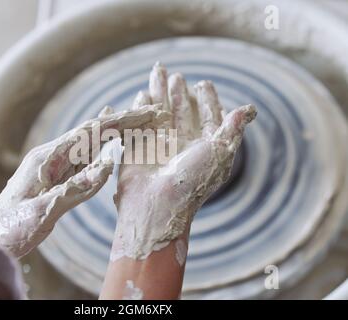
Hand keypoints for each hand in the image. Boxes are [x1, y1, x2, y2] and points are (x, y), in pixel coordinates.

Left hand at [0, 104, 169, 257]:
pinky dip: (103, 147)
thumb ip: (75, 189)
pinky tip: (109, 140)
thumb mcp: (42, 211)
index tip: (146, 113)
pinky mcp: (58, 178)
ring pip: (91, 143)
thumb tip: (109, 165)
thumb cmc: (11, 227)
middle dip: (124, 121)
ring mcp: (55, 166)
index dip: (121, 121)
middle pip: (94, 132)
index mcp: (49, 158)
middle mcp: (53, 156)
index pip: (91, 132)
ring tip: (139, 119)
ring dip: (116, 131)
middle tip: (153, 113)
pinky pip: (85, 159)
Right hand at [111, 62, 256, 260]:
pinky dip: (140, 106)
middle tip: (177, 76)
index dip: (207, 100)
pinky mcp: (139, 147)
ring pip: (159, 111)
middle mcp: (181, 144)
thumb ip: (233, 128)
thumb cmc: (193, 179)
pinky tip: (141, 94)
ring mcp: (159, 145)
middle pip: (180, 111)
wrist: (158, 204)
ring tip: (157, 70)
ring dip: (158, 91)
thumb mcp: (219, 151)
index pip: (207, 117)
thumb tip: (250, 109)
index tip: (204, 83)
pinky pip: (140, 122)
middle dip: (178, 93)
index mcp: (202, 146)